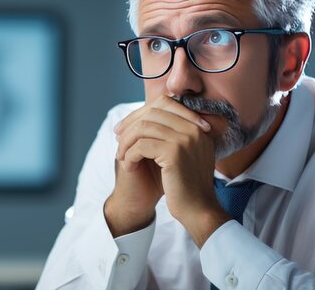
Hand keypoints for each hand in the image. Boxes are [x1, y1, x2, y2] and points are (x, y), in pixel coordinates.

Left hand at [111, 95, 228, 245]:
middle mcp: (195, 128)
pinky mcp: (175, 152)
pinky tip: (128, 165)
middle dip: (130, 124)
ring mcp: (186, 139)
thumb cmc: (186, 184)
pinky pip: (142, 145)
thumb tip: (141, 118)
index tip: (124, 127)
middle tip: (117, 138)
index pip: (165, 104)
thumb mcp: (182, 153)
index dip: (140, 113)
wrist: (198, 210)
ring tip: (121, 155)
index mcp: (197, 126)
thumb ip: (169, 134)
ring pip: (144, 127)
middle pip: (153, 112)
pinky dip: (130, 154)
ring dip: (127, 141)